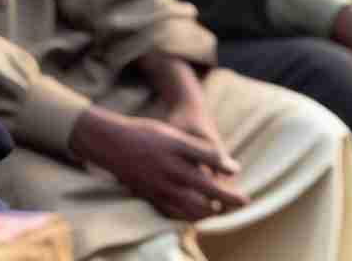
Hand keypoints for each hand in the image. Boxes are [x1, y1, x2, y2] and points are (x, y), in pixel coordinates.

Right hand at [70, 106, 247, 221]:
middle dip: (230, 198)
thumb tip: (232, 168)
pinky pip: (177, 213)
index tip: (236, 170)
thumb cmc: (144, 134)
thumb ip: (203, 151)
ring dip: (212, 210)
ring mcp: (160, 185)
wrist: (109, 143)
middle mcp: (170, 169)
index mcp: (177, 149)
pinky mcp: (151, 197)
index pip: (213, 160)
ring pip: (196, 207)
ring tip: (218, 208)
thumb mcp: (172, 134)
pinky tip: (196, 212)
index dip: (227, 167)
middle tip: (242, 201)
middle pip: (210, 189)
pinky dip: (191, 216)